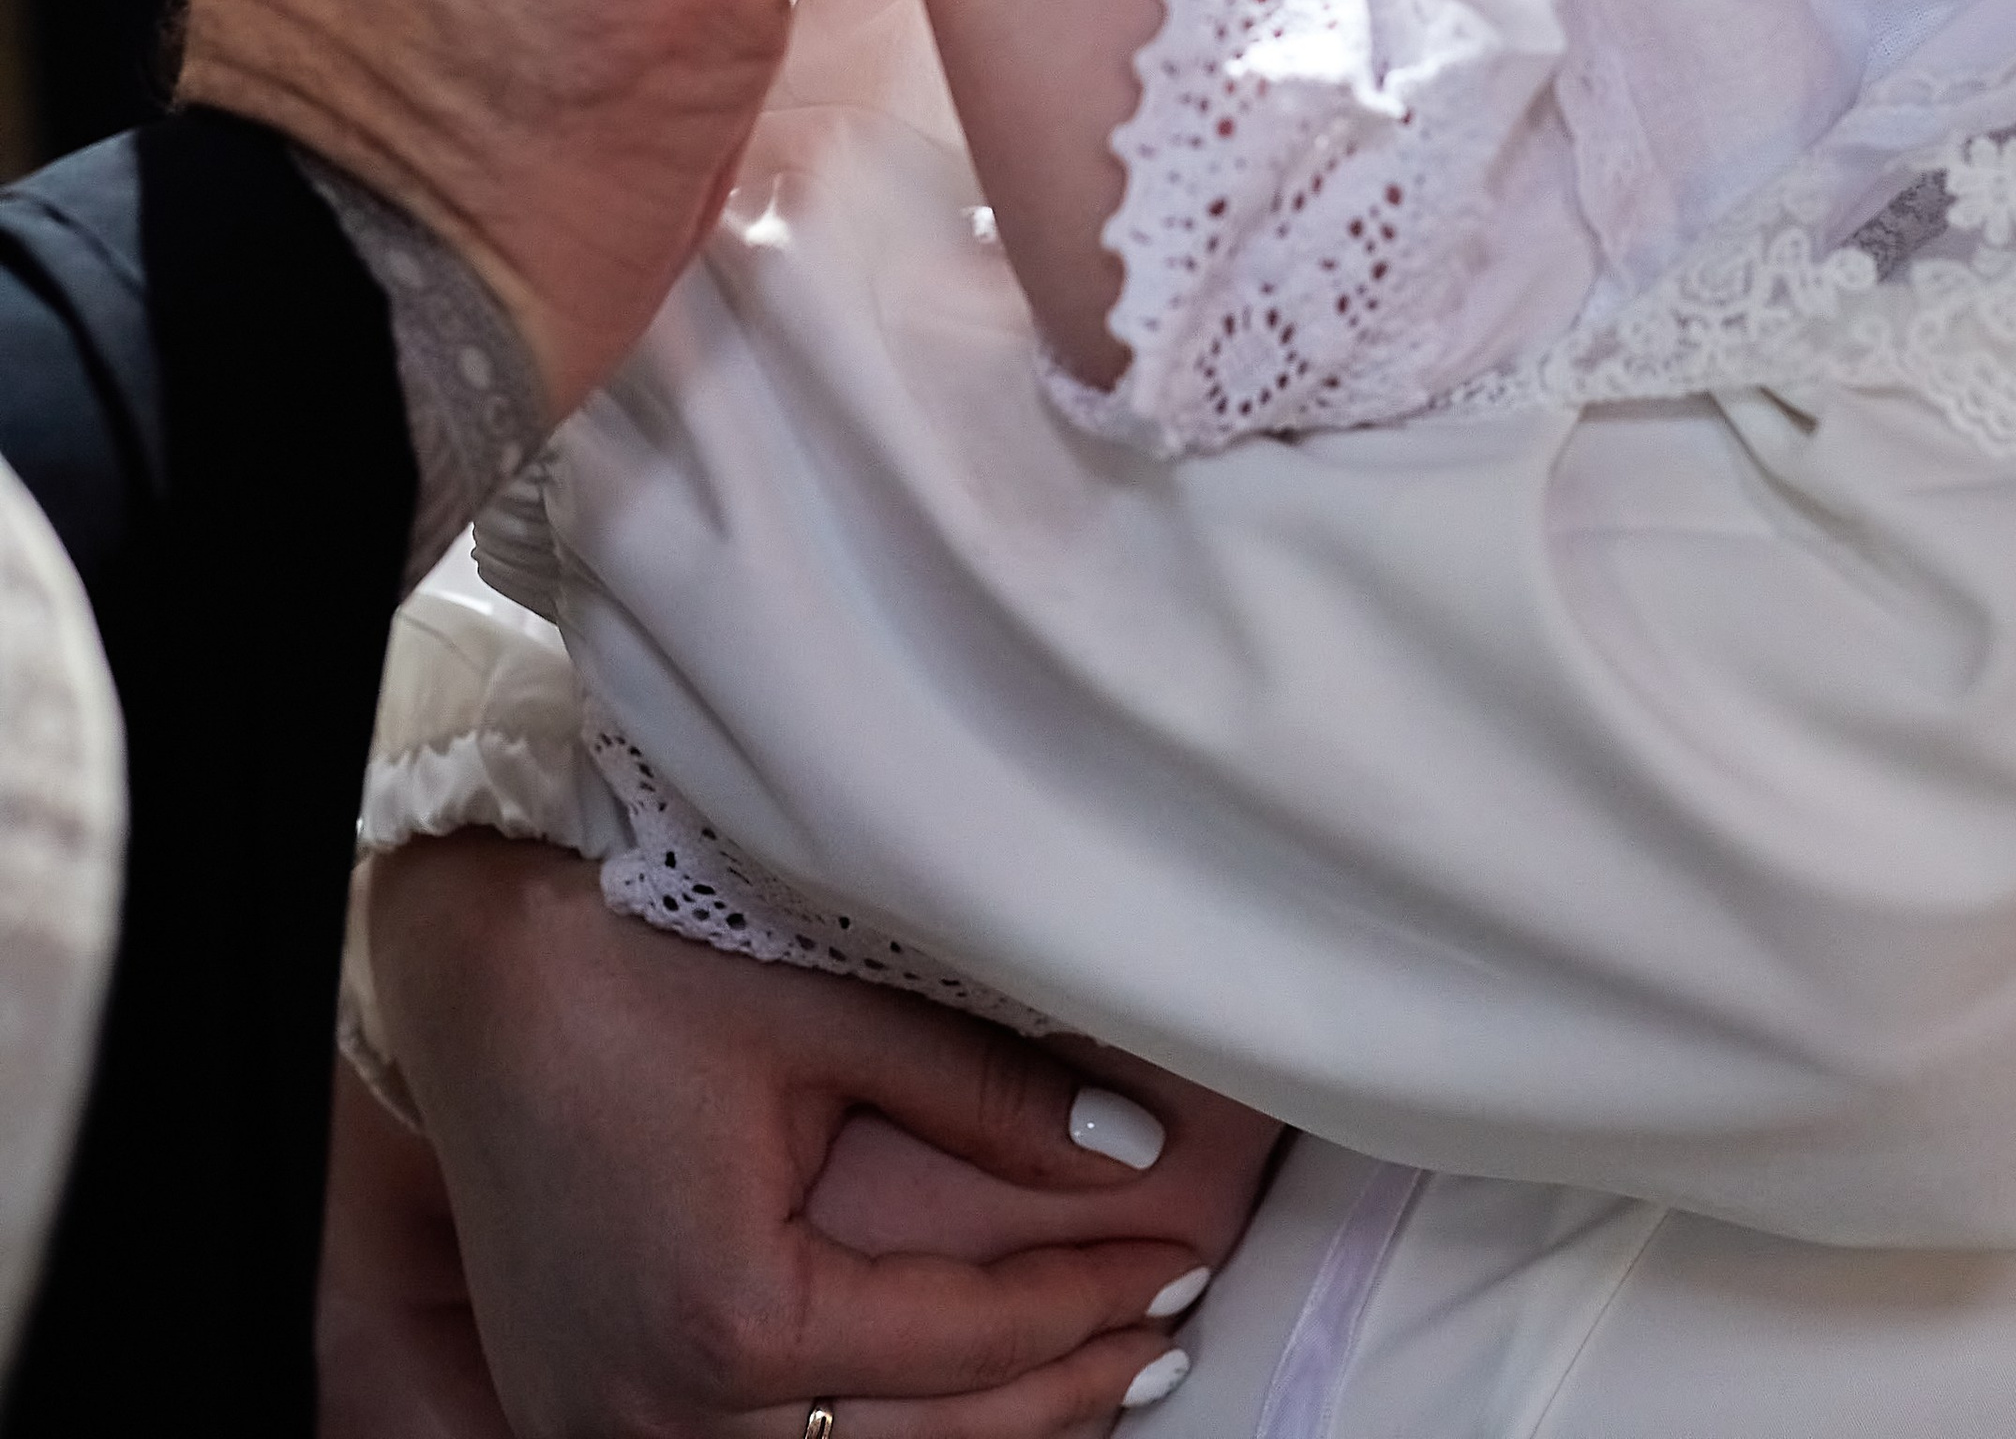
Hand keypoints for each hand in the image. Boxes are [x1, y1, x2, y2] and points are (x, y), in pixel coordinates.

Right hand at [365, 840, 1212, 1438]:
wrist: (472, 989)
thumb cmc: (632, 982)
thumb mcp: (826, 1022)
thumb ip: (988, 1095)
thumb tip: (1137, 1146)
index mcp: (733, 1322)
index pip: (964, 1343)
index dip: (1089, 1305)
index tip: (1182, 1266)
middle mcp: (668, 1418)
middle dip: (1061, 1393)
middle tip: (1167, 1338)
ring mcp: (617, 1438)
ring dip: (978, 1434)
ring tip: (1095, 1380)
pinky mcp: (592, 1423)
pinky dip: (875, 1435)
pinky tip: (953, 1398)